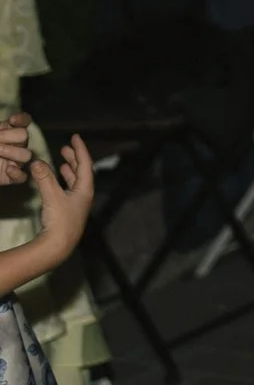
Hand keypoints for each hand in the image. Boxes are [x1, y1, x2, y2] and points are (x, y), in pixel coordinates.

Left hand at [0, 113, 31, 185]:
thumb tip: (2, 130)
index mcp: (8, 132)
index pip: (23, 122)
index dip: (21, 119)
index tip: (12, 120)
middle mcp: (14, 145)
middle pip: (24, 135)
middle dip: (10, 136)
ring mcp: (14, 161)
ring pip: (27, 155)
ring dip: (13, 152)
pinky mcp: (11, 177)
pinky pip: (22, 176)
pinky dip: (17, 172)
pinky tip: (8, 169)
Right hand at [32, 135, 93, 252]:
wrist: (58, 247)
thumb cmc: (60, 220)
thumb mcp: (51, 196)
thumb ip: (44, 178)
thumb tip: (36, 162)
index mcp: (85, 189)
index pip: (85, 164)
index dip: (80, 150)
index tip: (75, 137)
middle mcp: (84, 196)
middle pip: (82, 172)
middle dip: (74, 159)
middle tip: (65, 148)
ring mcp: (77, 205)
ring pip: (74, 183)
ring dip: (68, 171)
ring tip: (62, 162)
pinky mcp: (68, 213)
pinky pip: (67, 192)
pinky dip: (62, 183)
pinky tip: (55, 183)